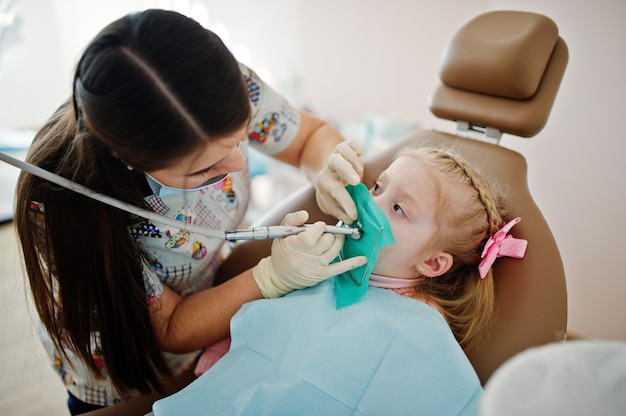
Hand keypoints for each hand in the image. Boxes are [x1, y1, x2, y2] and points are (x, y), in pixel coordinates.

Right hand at [252, 210, 366, 297]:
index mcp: (293, 246)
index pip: (311, 237)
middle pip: (326, 242)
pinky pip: (340, 268)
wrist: (279, 275)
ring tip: (335, 237)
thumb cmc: (282, 250)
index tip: (320, 226)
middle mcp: (305, 258)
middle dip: (329, 233)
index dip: (319, 228)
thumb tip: (306, 214)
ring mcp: (316, 267)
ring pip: (334, 250)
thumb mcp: (281, 232)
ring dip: (338, 241)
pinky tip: (363, 259)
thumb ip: (292, 219)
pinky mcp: (322, 275)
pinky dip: (352, 263)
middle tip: (325, 232)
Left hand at [315, 141, 363, 224]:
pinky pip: (348, 143)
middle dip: (347, 170)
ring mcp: (336, 157)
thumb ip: (341, 213)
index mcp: (325, 184)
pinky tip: (360, 155)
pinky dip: (356, 148)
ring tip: (360, 171)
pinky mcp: (343, 150)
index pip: (335, 191)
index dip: (346, 203)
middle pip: (334, 161)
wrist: (325, 177)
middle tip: (357, 182)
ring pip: (341, 149)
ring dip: (354, 160)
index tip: (354, 214)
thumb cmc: (331, 194)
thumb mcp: (332, 207)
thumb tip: (351, 220)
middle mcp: (329, 169)